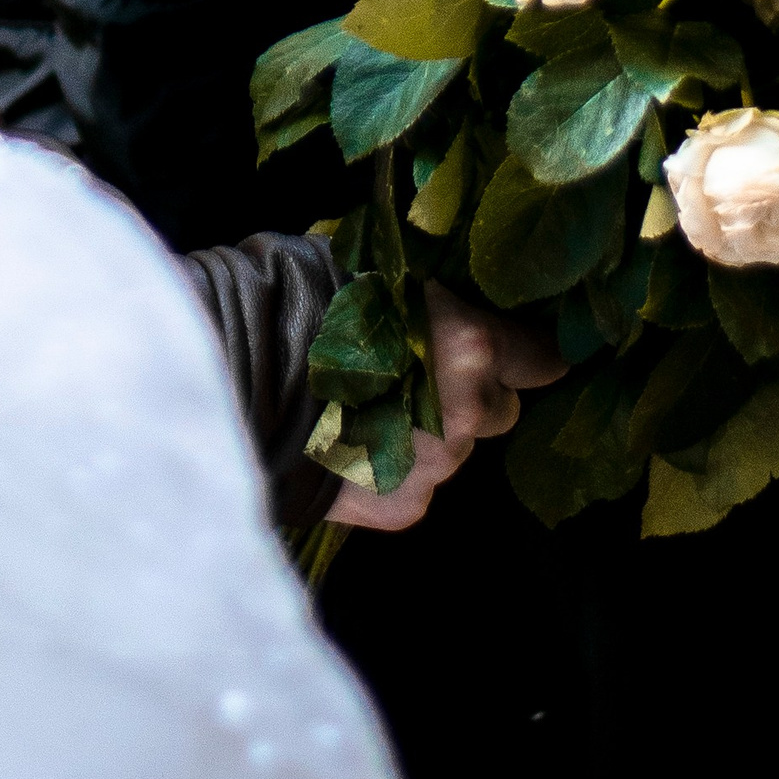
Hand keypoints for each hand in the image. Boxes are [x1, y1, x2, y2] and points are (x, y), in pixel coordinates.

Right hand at [325, 281, 564, 533]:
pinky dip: (392, 467)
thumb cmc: (302, 301)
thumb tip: (441, 296)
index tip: (526, 352)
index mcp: (471, 346)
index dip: (529, 353)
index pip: (538, 358)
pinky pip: (414, 482)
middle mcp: (466, 414)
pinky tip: (350, 442)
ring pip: (453, 449)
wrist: (240, 378)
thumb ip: (425, 299)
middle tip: (418, 373)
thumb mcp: (374, 270)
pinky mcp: (401, 507)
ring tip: (370, 406)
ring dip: (428, 431)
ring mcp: (436, 468)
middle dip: (471, 394)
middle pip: (500, 409)